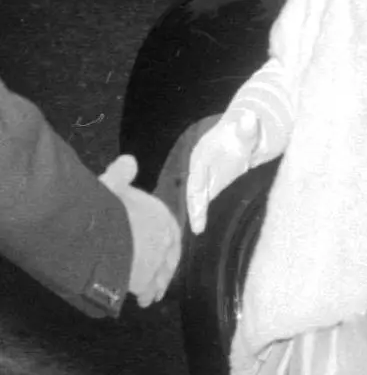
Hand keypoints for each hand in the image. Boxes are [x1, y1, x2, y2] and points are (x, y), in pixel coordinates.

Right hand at [100, 156, 180, 307]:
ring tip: (151, 294)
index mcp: (161, 215)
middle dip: (165, 269)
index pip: (171, 232)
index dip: (169, 244)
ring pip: (160, 275)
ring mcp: (156, 261)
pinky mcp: (143, 280)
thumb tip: (128, 161)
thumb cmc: (106, 206)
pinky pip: (146, 289)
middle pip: (169, 257)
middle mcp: (164, 238)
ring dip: (156, 284)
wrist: (99, 233)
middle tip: (161, 279)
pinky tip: (142, 301)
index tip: (168, 252)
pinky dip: (144, 294)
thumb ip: (122, 174)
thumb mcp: (113, 183)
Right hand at [186, 110, 260, 233]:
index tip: (198, 209)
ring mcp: (205, 177)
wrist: (246, 134)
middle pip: (194, 189)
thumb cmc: (244, 131)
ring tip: (197, 231)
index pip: (197, 176)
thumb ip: (247, 127)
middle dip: (195, 207)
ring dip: (197, 213)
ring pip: (198, 198)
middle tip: (197, 227)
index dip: (197, 192)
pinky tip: (202, 228)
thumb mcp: (247, 129)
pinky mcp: (212, 185)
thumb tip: (249, 117)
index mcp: (202, 154)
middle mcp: (199, 167)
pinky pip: (205, 201)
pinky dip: (203, 213)